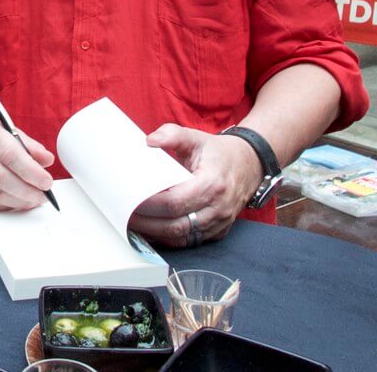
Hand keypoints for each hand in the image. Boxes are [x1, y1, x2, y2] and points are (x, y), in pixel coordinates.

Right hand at [0, 121, 54, 210]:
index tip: (46, 182)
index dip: (31, 172)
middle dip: (26, 191)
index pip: (10, 155)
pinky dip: (3, 206)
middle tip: (41, 196)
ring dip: (17, 201)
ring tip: (31, 200)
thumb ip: (31, 147)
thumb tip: (47, 160)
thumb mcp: (11, 133)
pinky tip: (14, 202)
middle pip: (0, 177)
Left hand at [126, 125, 261, 246]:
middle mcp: (218, 207)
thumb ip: (173, 135)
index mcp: (212, 183)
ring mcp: (220, 222)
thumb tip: (150, 141)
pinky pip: (192, 241)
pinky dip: (171, 238)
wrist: (250, 164)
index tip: (131, 201)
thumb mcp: (197, 138)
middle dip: (148, 224)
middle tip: (125, 217)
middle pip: (177, 225)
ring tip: (135, 226)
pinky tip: (154, 231)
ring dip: (157, 234)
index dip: (150, 205)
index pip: (175, 202)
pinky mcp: (219, 230)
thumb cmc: (221, 153)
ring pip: (183, 238)